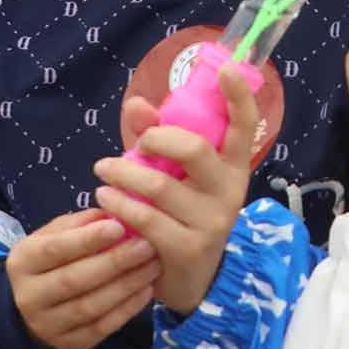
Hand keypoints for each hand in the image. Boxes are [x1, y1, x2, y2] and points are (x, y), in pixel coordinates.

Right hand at [6, 211, 160, 348]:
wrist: (37, 309)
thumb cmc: (53, 262)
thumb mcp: (55, 236)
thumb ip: (79, 224)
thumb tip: (110, 212)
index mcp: (22, 262)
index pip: (53, 249)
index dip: (86, 239)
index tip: (119, 226)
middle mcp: (29, 296)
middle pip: (74, 279)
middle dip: (114, 262)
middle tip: (146, 245)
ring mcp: (47, 325)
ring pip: (90, 306)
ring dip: (126, 285)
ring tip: (153, 265)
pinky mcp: (69, 344)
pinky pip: (102, 328)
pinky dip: (127, 309)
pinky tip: (147, 290)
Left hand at [98, 72, 260, 317]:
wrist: (191, 279)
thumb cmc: (180, 213)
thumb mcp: (173, 173)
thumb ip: (155, 138)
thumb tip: (136, 104)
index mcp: (233, 165)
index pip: (245, 125)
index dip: (239, 96)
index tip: (224, 69)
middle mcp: (229, 190)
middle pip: (195, 150)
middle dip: (156, 139)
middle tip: (136, 143)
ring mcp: (211, 221)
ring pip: (160, 186)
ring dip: (123, 174)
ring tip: (102, 171)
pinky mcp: (188, 247)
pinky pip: (146, 218)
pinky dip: (119, 205)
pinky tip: (105, 200)